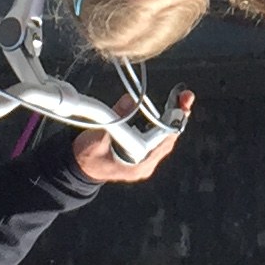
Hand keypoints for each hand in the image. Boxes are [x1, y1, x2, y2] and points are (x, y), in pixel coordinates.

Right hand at [76, 93, 193, 184]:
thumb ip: (112, 122)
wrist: (79, 167)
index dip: (170, 124)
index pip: (160, 143)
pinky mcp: (141, 151)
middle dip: (177, 117)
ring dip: (172, 117)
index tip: (178, 108)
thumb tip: (130, 101)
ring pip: (164, 136)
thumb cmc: (86, 158)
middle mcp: (145, 163)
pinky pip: (156, 135)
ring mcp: (144, 158)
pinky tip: (169, 106)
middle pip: (167, 138)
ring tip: (180, 98)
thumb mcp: (95, 140)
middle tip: (185, 97)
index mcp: (138, 165)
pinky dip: (162, 120)